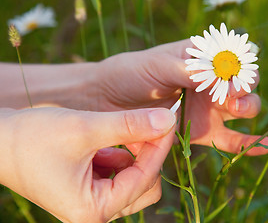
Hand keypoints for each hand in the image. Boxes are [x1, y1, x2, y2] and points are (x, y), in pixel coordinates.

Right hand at [0, 107, 174, 221]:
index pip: (144, 179)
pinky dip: (120, 157)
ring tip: (126, 130)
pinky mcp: (88, 191)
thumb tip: (167, 120)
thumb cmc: (33, 138)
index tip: (169, 121)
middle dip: (148, 154)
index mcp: (93, 210)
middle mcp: (94, 214)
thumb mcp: (85, 129)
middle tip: (148, 125)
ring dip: (135, 154)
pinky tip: (109, 141)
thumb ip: (129, 125)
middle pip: (144, 186)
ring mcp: (92, 204)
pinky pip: (118, 176)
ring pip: (133, 181)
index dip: (160, 147)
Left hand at [95, 40, 267, 154]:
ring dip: (247, 110)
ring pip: (241, 110)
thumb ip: (188, 70)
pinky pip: (229, 138)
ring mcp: (208, 108)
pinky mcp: (201, 131)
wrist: (106, 100)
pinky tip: (266, 145)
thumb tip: (219, 73)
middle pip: (244, 84)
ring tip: (235, 110)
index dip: (239, 68)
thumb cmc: (130, 73)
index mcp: (202, 58)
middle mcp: (210, 82)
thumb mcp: (158, 65)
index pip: (235, 59)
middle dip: (244, 89)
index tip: (230, 78)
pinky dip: (247, 143)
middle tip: (232, 97)